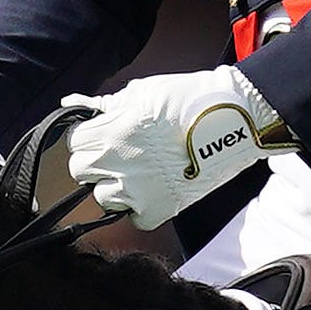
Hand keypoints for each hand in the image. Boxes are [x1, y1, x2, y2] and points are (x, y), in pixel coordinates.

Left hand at [61, 65, 289, 226]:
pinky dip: (140, 208)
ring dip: (115, 186)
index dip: (88, 137)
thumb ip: (107, 105)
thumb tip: (76, 103)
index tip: (102, 135)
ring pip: (102, 197)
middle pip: (81, 170)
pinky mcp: (157, 211)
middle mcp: (118, 163)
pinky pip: (133, 217)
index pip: (75, 142)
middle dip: (95, 162)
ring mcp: (136, 191)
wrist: (235, 121)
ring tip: (139, 172)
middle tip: (119, 154)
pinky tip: (155, 188)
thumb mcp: (144, 92)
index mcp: (112, 132)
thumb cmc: (191, 100)